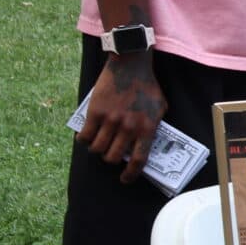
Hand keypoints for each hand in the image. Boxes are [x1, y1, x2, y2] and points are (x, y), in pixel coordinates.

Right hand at [82, 51, 167, 183]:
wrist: (130, 65)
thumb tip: (147, 145)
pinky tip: (87, 137)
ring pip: (98, 149)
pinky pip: (85, 136)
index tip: (125, 179)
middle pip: (113, 157)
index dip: (130, 174)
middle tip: (110, 154)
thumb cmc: (147, 87)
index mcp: (147, 128)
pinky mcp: (95, 112)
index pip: (139, 160)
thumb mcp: (161, 108)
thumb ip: (154, 126)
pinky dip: (84, 140)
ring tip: (98, 145)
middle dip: (111, 160)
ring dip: (97, 150)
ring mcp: (111, 120)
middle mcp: (129, 127)